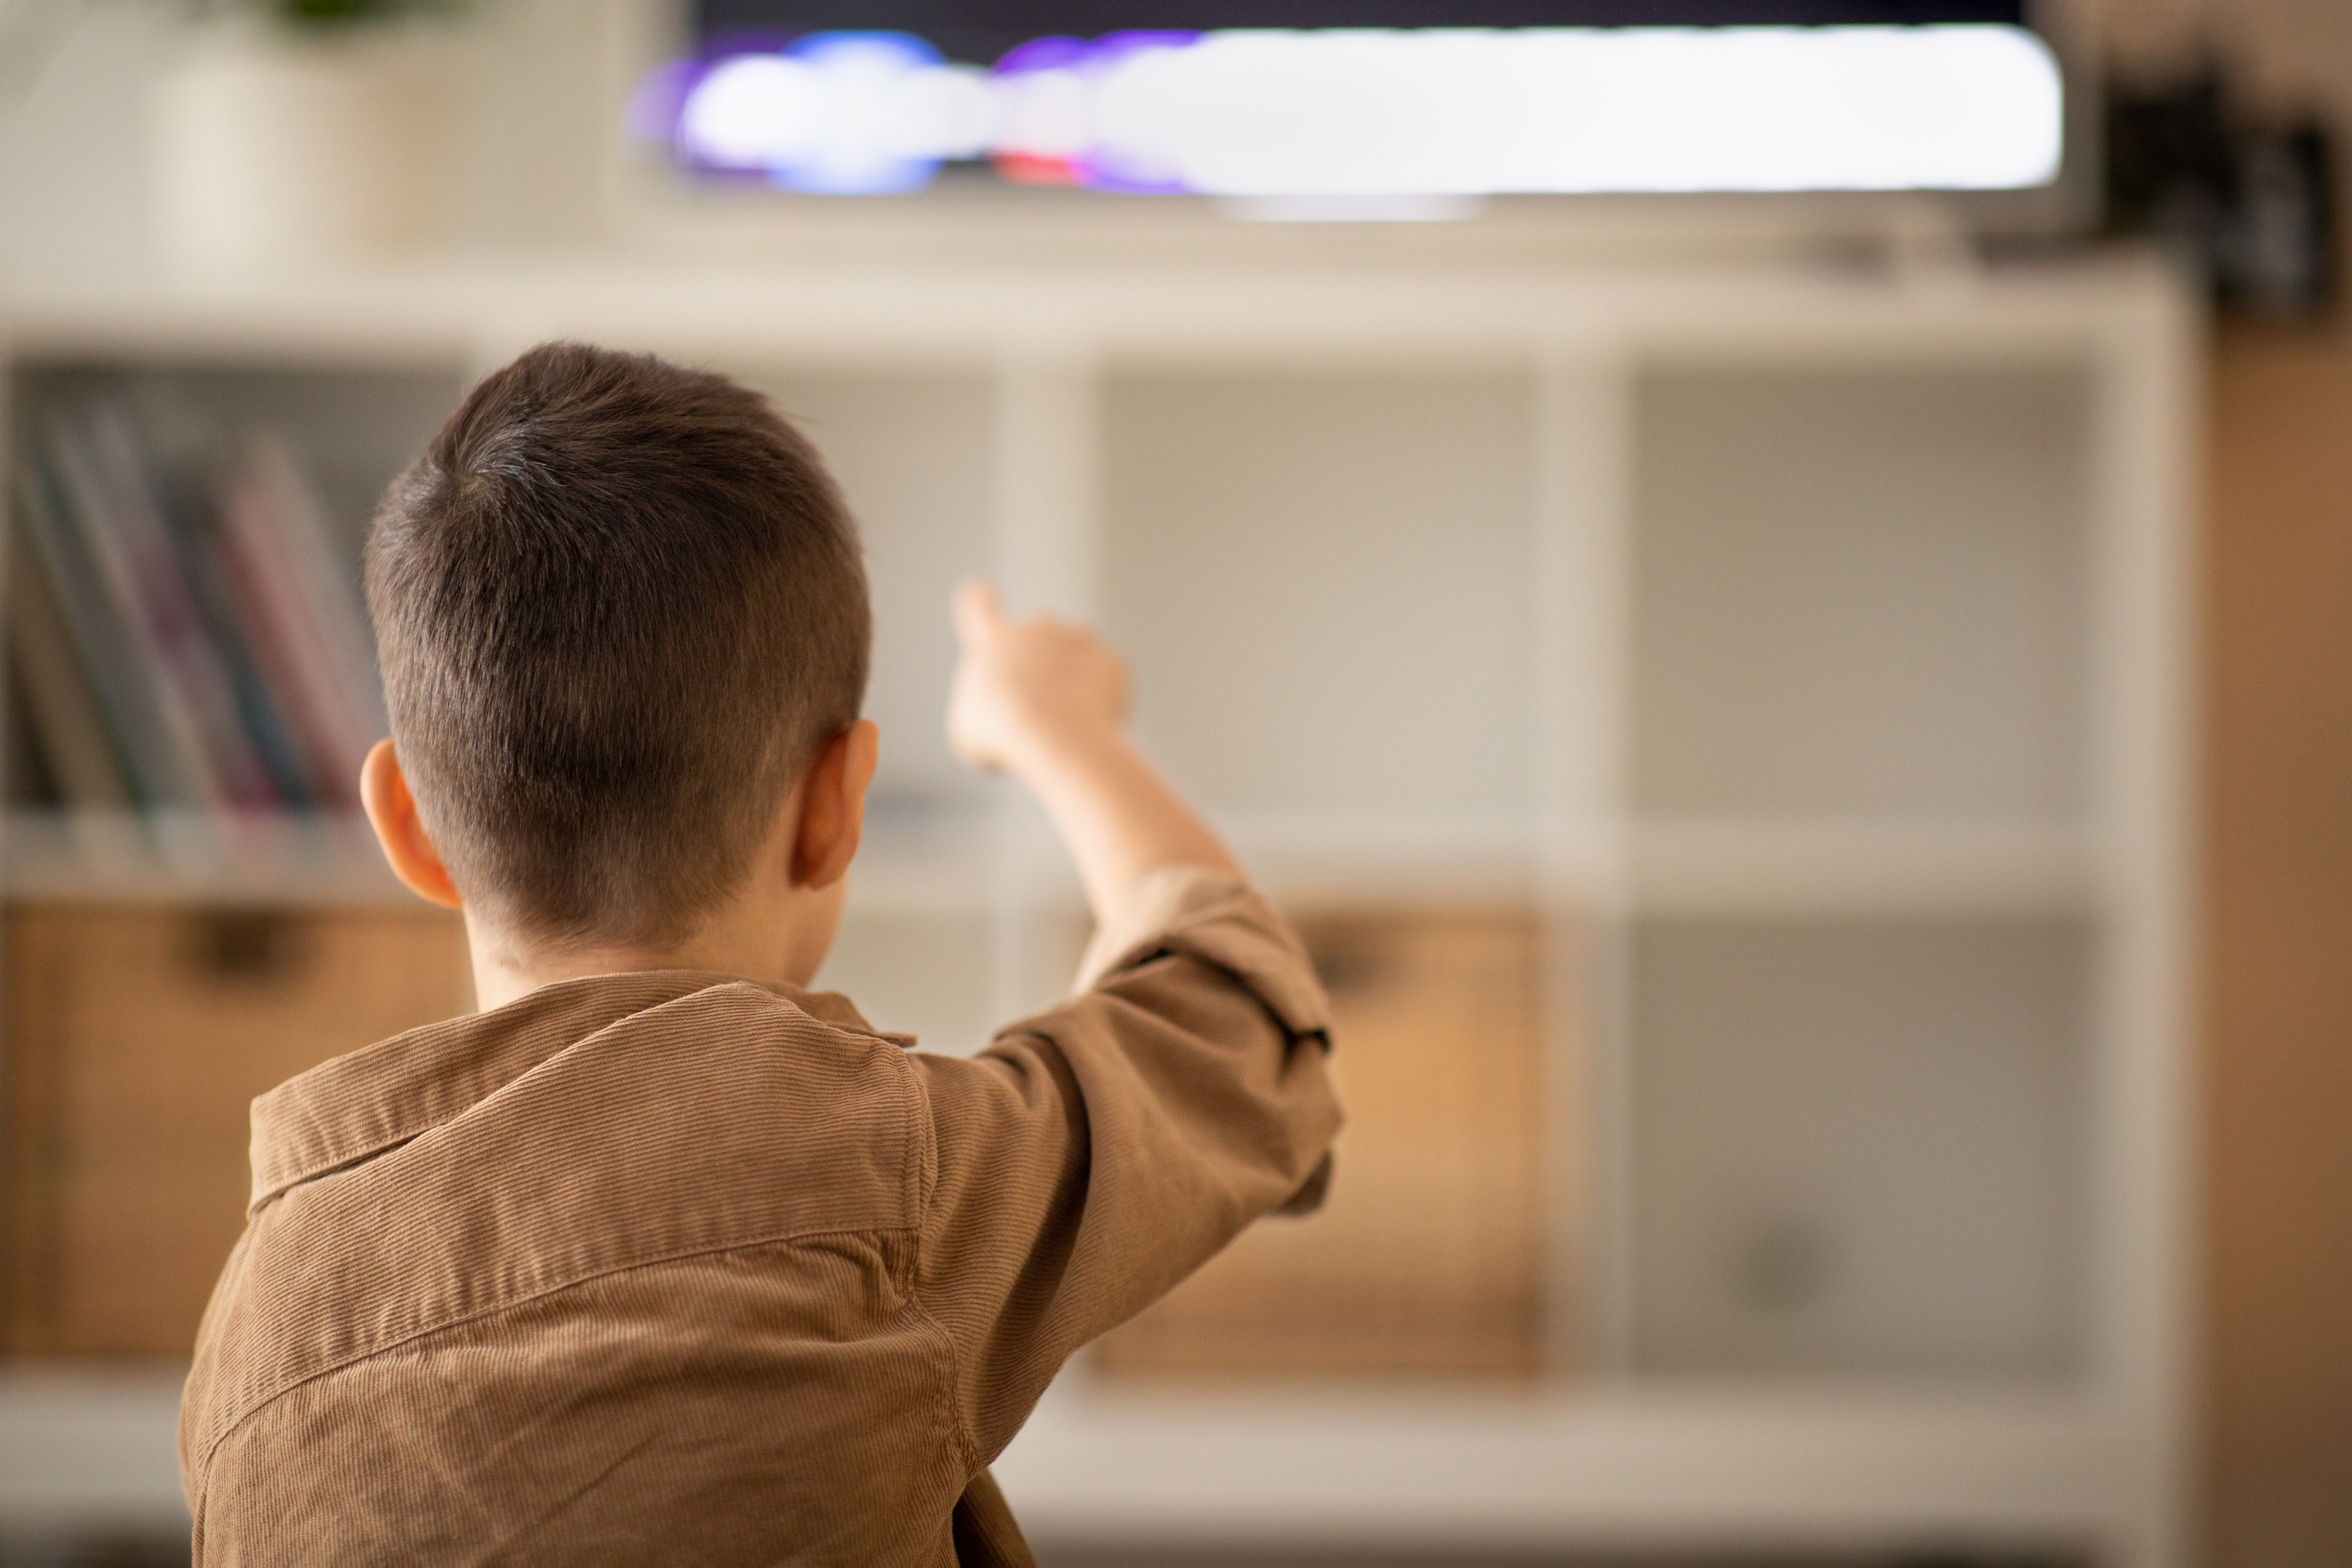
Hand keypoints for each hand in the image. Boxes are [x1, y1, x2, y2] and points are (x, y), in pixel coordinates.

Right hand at [947, 581, 1129, 778]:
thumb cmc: (1001, 732)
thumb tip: (1012, 717)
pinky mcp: (1111, 660)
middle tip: (1041, 714)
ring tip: (1066, 725)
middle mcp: (1037, 628)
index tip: (980, 589)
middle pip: (1040, 649)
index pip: (979, 609)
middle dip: (1044, 676)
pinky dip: (1103, 710)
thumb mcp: (974, 730)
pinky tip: (1091, 728)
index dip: (979, 602)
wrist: (1050, 731)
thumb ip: (989, 711)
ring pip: (1077, 667)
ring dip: (1075, 690)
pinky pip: (1108, 687)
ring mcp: (1078, 640)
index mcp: (994, 640)